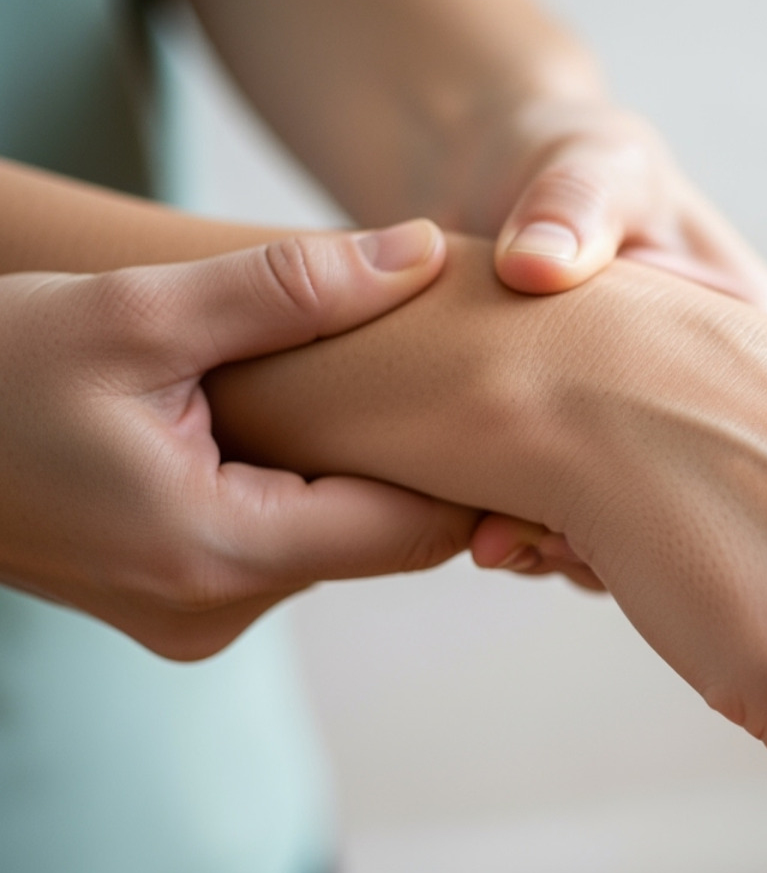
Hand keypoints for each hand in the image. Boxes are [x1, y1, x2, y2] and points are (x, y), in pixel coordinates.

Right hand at [0, 222, 476, 659]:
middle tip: (471, 372)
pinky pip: (283, 545)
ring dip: (355, 469)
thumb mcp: (137, 311)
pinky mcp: (178, 602)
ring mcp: (195, 618)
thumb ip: (289, 289)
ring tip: (383, 386)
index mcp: (216, 552)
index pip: (414, 530)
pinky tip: (301, 422)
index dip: (478, 468)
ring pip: (335, 540)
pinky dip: (305, 489)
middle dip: (422, 458)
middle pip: (382, 538)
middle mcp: (216, 610)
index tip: (521, 397)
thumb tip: (419, 254)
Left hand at [449, 98, 766, 575]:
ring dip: (552, 543)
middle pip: (683, 505)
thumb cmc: (569, 162)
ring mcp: (650, 446)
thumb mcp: (586, 161)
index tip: (563, 494)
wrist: (497, 179)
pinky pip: (568, 524)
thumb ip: (573, 203)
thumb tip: (540, 263)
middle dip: (599, 537)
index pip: (740, 443)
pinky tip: (467, 523)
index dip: (662, 486)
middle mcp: (717, 409)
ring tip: (484, 538)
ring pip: (625, 532)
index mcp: (755, 336)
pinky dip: (518, 529)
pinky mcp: (587, 464)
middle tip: (505, 541)